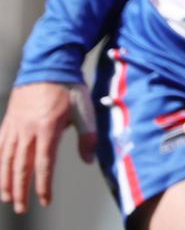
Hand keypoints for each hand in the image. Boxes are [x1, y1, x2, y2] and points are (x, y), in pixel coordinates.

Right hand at [0, 82, 96, 212]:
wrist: (48, 62)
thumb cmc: (69, 86)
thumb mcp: (84, 108)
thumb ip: (87, 135)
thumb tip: (88, 160)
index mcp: (47, 128)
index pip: (43, 164)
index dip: (43, 185)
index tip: (45, 200)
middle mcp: (27, 129)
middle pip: (21, 166)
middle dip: (21, 190)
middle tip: (21, 208)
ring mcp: (15, 125)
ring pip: (6, 158)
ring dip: (5, 181)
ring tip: (7, 198)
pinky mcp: (9, 119)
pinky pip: (0, 144)